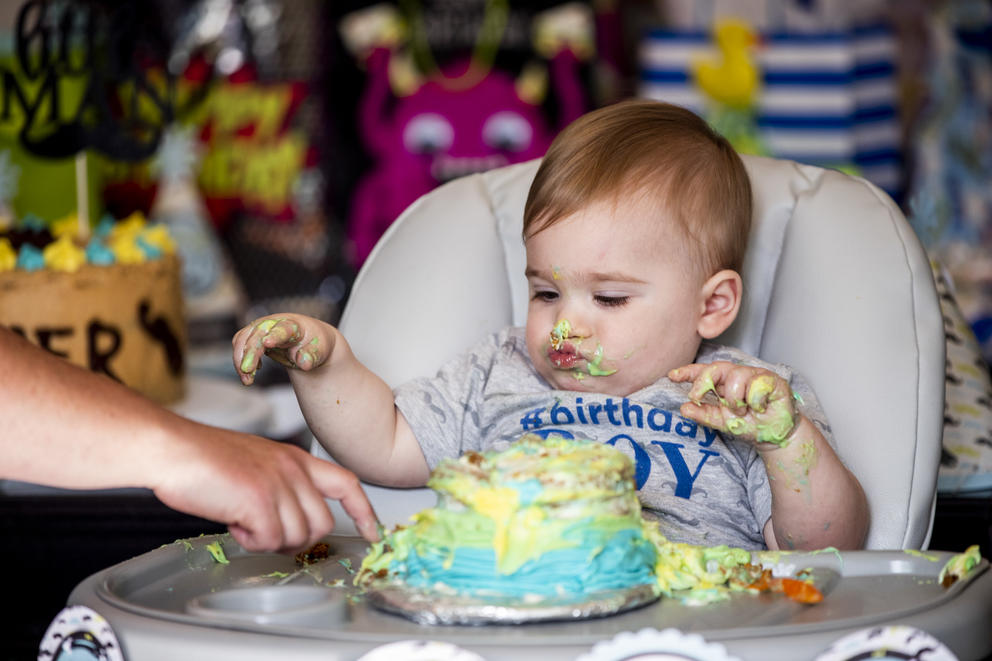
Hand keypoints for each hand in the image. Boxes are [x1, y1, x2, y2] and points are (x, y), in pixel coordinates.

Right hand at [152, 426, 379, 552]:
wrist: (174, 450)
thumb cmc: (204, 460)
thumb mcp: (257, 465)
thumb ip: (281, 489)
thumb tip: (288, 524)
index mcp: (296, 458)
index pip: (347, 482)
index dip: (364, 510)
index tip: (374, 531)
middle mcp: (294, 469)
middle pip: (323, 523)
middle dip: (298, 539)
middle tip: (266, 532)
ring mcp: (279, 483)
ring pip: (297, 536)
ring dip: (269, 540)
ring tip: (243, 521)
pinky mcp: (259, 499)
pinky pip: (269, 540)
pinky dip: (249, 540)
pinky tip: (233, 522)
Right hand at [233, 314, 334, 385]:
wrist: (308, 338)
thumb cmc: (314, 343)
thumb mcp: (320, 350)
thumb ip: (312, 356)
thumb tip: (304, 363)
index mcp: (293, 325)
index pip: (282, 329)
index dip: (275, 336)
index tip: (267, 343)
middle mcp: (274, 323)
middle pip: (257, 335)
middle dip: (250, 353)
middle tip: (247, 372)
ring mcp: (261, 328)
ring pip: (243, 339)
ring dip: (240, 360)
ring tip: (247, 381)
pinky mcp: (252, 336)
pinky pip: (240, 346)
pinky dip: (240, 360)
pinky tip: (250, 374)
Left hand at [668, 361, 798, 446]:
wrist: (774, 435)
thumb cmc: (750, 424)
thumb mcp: (723, 421)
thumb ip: (704, 414)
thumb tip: (684, 408)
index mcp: (723, 382)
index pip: (704, 372)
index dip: (688, 372)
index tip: (672, 376)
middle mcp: (737, 375)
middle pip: (716, 368)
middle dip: (704, 382)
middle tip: (698, 397)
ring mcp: (755, 375)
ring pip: (736, 377)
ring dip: (736, 400)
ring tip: (744, 411)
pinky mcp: (773, 379)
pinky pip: (757, 385)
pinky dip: (756, 401)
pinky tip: (760, 407)